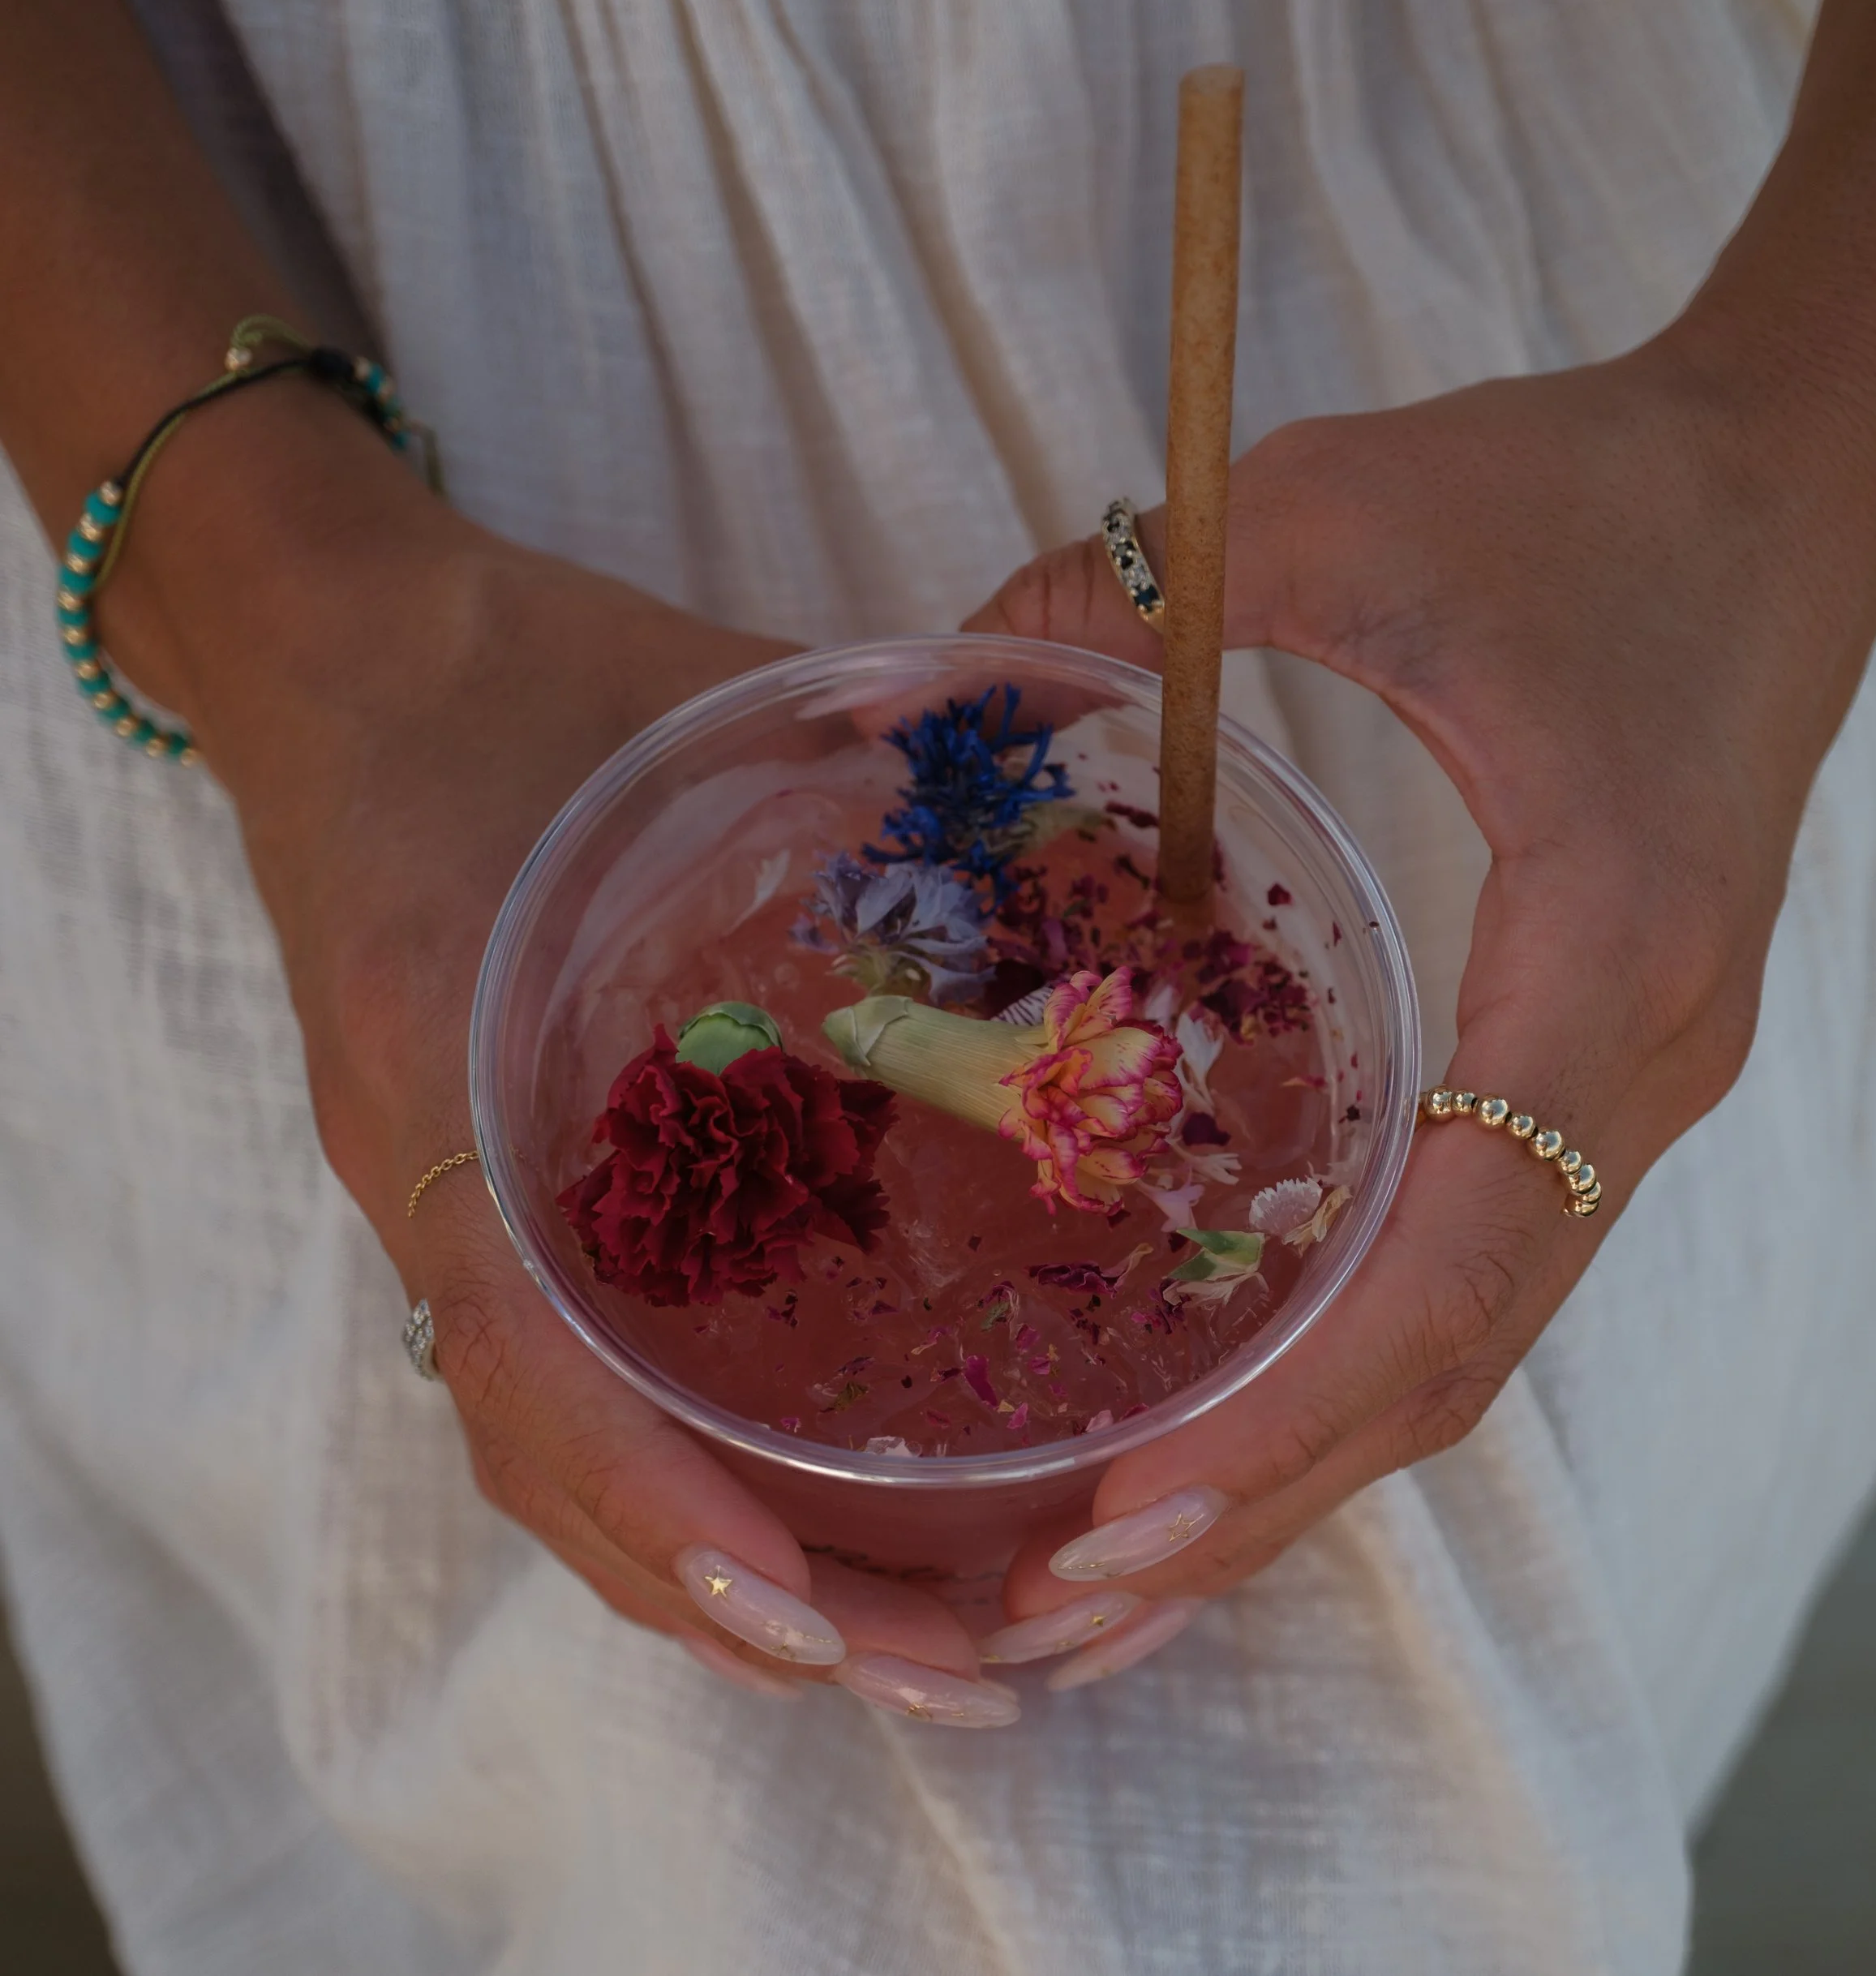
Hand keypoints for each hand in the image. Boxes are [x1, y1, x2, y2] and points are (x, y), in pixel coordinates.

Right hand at [109, 394, 998, 1710]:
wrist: (348, 650)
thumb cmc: (497, 673)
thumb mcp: (678, 704)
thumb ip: (865, 756)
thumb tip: (1085, 766)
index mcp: (445, 1086)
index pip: (522, 1356)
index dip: (657, 1498)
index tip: (804, 1606)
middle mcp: (440, 1186)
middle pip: (560, 1466)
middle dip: (747, 1592)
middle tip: (956, 1667)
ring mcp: (460, 1201)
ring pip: (565, 1450)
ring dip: (727, 1565)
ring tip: (927, 1638)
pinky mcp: (500, 1190)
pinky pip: (574, 1379)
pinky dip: (685, 1475)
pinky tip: (822, 1511)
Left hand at [965, 338, 1875, 1649]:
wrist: (1780, 482)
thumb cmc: (1579, 487)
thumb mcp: (1335, 501)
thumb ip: (1125, 582)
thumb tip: (930, 667)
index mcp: (1603, 959)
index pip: (1456, 1258)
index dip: (1289, 1412)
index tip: (1121, 1515)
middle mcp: (1637, 1070)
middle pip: (1455, 1361)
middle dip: (1266, 1501)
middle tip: (1065, 1607)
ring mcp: (1631, 1082)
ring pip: (1469, 1339)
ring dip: (1304, 1466)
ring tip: (1118, 1565)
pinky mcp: (1597, 1061)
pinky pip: (1473, 1261)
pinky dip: (1347, 1368)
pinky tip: (1228, 1410)